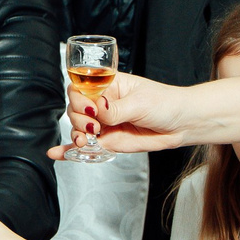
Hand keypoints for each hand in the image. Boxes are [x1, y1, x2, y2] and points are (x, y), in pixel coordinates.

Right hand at [53, 71, 192, 158]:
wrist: (183, 124)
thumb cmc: (166, 104)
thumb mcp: (140, 103)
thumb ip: (116, 109)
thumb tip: (97, 110)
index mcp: (109, 85)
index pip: (82, 87)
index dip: (79, 97)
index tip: (90, 107)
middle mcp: (103, 103)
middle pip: (75, 108)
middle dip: (79, 118)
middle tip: (94, 125)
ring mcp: (105, 123)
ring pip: (79, 127)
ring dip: (76, 133)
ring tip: (85, 139)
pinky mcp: (109, 141)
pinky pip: (86, 145)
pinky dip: (70, 150)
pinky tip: (57, 153)